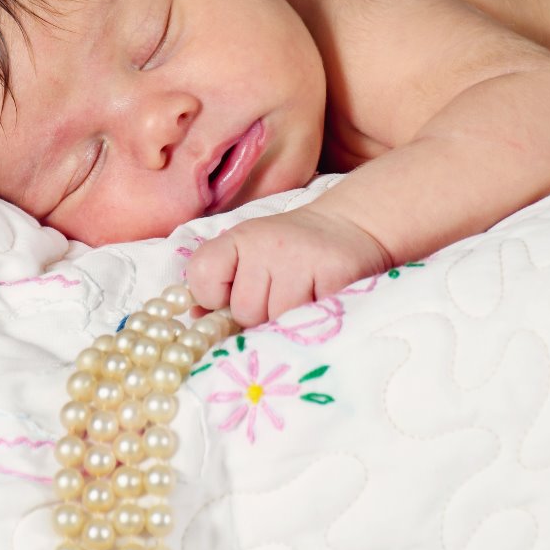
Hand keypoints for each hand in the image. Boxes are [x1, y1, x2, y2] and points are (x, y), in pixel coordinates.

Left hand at [184, 205, 392, 327]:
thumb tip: (197, 323)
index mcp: (239, 238)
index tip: (234, 294)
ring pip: (277, 321)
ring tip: (303, 299)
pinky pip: (311, 320)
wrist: (351, 226)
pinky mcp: (335, 274)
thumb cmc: (292, 254)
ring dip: (289, 322)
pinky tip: (322, 300)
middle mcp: (267, 242)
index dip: (215, 297)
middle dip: (259, 317)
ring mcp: (302, 258)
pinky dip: (316, 321)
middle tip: (281, 296)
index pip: (202, 275)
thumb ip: (219, 288)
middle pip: (244, 310)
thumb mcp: (249, 257)